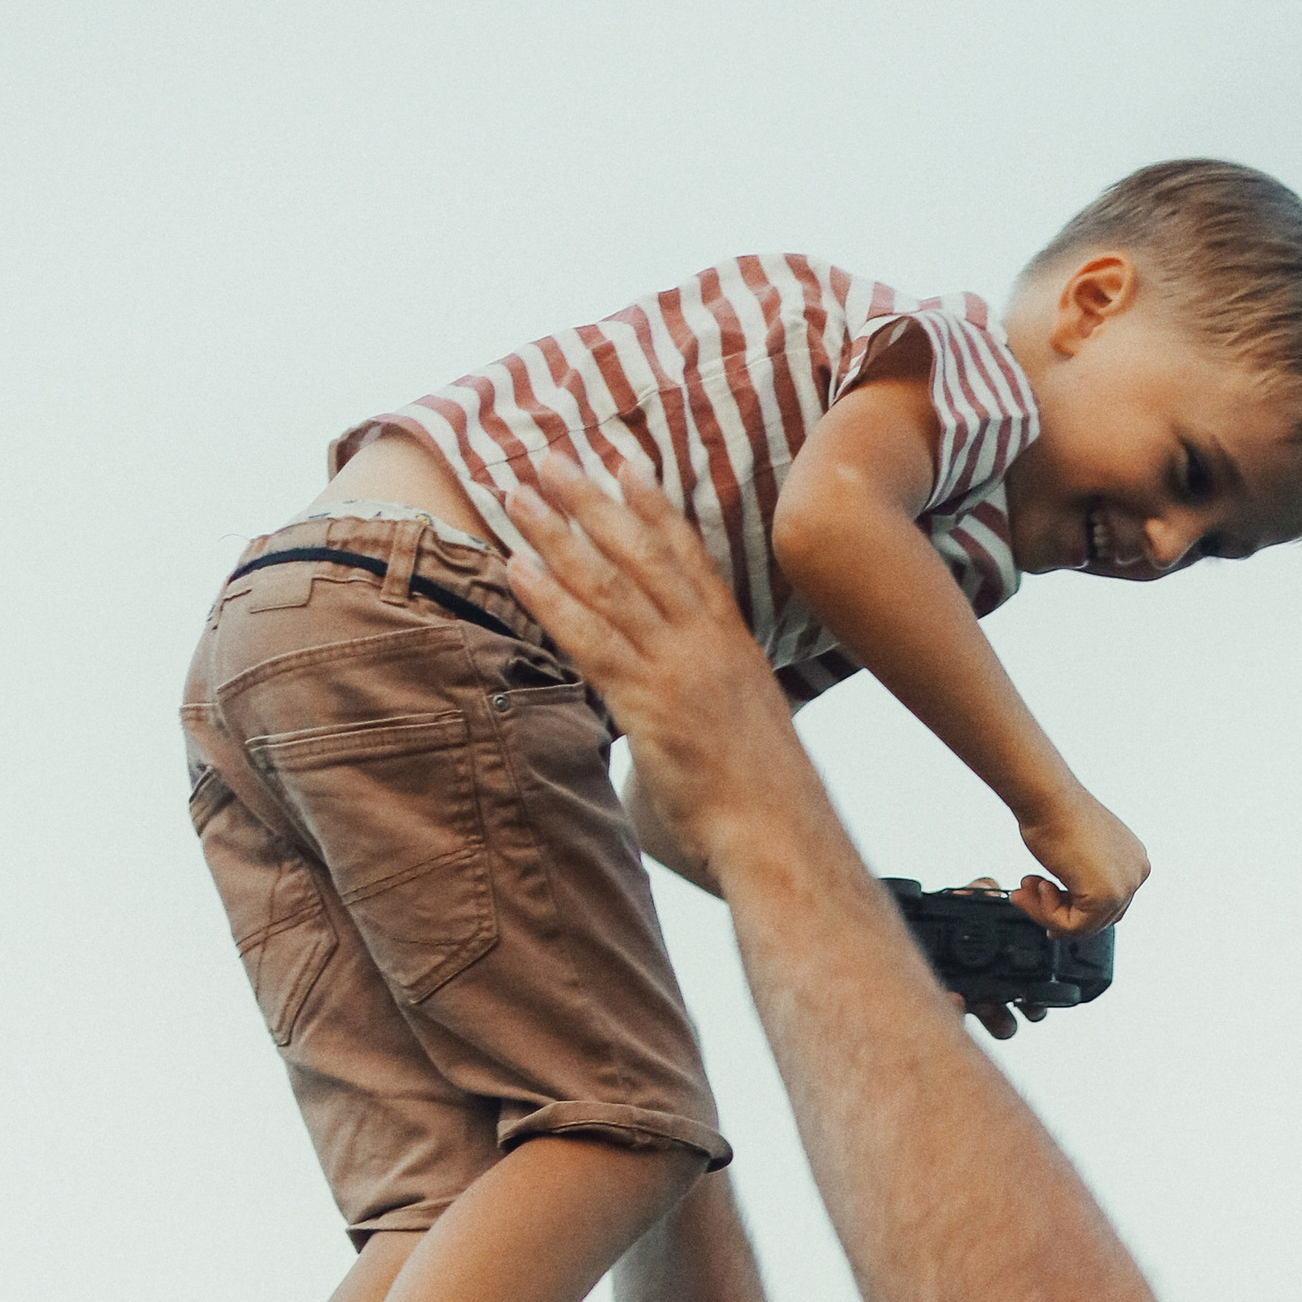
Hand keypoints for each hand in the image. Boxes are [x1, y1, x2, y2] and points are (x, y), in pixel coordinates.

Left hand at [504, 451, 794, 885]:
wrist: (784, 843)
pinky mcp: (653, 705)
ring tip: (520, 493)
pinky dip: (551, 602)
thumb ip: (685, 726)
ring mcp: (681, 671)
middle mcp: (709, 646)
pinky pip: (592, 642)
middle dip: (594, 501)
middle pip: (643, 555)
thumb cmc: (762, 813)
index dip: (655, 507)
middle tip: (552, 458)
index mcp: (735, 648)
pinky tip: (517, 568)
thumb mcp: (730, 747)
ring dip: (560, 534)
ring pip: (612, 585)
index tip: (625, 464)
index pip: (691, 559)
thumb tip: (654, 747)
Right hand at [1014, 785, 1149, 935]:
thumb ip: (1082, 879)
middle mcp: (1135, 872)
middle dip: (1055, 911)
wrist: (1047, 798)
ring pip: (1083, 926)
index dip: (1070, 907)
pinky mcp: (1106, 896)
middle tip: (1025, 896)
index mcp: (1133, 860)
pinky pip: (1073, 927)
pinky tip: (1038, 887)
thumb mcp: (1077, 852)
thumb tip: (1068, 906)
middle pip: (1096, 918)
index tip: (1045, 902)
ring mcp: (1125, 886)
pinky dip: (1047, 913)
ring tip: (1024, 891)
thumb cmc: (1055, 814)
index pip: (1106, 905)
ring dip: (1045, 912)